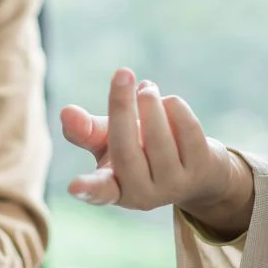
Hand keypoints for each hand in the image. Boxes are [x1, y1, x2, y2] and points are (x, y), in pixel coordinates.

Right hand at [60, 68, 253, 233]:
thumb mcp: (109, 142)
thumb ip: (86, 130)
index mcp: (115, 189)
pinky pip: (188, 133)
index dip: (87, 189)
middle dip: (122, 108)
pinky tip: (168, 102)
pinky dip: (175, 109)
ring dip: (151, 105)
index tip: (74, 186)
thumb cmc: (141, 152)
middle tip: (122, 73)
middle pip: (127, 152)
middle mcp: (143, 195)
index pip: (99, 191)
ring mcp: (174, 185)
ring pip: (160, 142)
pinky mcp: (202, 170)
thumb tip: (66, 112)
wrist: (196, 172)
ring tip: (146, 87)